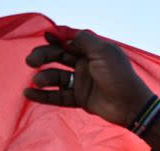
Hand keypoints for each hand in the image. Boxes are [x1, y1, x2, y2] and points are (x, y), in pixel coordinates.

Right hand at [24, 31, 152, 127]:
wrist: (131, 106)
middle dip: (43, 56)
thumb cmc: (120, 76)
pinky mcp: (80, 98)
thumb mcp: (103, 52)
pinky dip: (43, 95)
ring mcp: (82, 82)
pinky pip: (58, 96)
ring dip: (44, 77)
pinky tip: (29, 93)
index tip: (46, 36)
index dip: (57, 37)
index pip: (70, 40)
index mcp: (93, 51)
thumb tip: (64, 36)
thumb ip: (83, 40)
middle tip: (31, 61)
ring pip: (56, 76)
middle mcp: (86, 64)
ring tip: (38, 80)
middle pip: (58, 56)